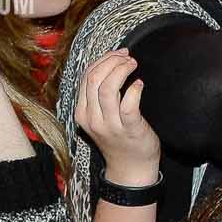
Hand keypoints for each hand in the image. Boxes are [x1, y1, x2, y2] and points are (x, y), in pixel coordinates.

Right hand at [73, 49, 159, 184]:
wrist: (130, 167)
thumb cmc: (118, 136)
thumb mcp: (100, 115)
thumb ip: (99, 94)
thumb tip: (110, 63)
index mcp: (82, 112)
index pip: (86, 76)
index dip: (103, 59)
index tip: (119, 53)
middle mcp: (92, 118)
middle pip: (95, 78)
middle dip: (112, 61)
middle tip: (128, 58)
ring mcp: (110, 125)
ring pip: (108, 88)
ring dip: (122, 70)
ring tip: (134, 65)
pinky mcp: (129, 129)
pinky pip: (128, 105)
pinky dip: (134, 89)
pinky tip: (140, 84)